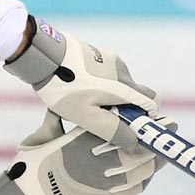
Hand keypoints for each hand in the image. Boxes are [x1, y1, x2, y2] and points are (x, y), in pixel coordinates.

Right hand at [0, 111, 160, 194]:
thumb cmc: (32, 168)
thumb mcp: (39, 140)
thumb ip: (53, 123)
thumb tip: (58, 108)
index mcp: (84, 143)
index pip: (120, 129)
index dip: (140, 122)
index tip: (153, 115)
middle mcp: (98, 161)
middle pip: (137, 147)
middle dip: (155, 136)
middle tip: (170, 126)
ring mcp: (107, 183)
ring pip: (142, 168)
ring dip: (156, 157)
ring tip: (164, 149)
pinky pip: (136, 188)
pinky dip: (145, 178)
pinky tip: (150, 171)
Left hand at [5, 18, 160, 145]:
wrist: (42, 56)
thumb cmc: (64, 89)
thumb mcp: (86, 116)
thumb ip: (111, 129)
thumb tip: (134, 141)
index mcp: (124, 85)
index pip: (152, 101)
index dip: (146, 117)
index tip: (130, 127)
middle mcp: (122, 69)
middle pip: (135, 93)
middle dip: (124, 108)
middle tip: (101, 118)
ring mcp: (109, 58)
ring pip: (118, 83)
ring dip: (109, 95)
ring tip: (84, 103)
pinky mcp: (95, 53)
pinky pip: (105, 73)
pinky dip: (99, 84)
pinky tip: (78, 89)